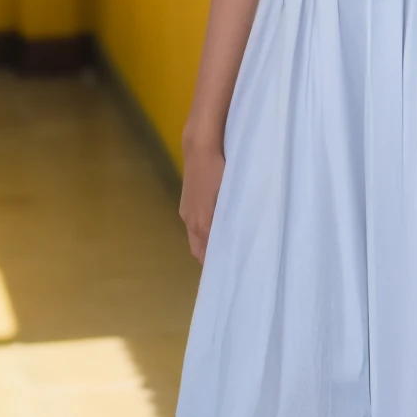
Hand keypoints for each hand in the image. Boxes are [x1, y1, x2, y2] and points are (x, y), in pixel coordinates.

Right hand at [179, 138, 224, 263]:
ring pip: (195, 234)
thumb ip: (226, 222)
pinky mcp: (187, 200)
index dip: (213, 262)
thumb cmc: (215, 173)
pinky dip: (203, 228)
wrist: (199, 148)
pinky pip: (194, 222)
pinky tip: (217, 221)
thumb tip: (230, 243)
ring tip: (226, 241)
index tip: (228, 268)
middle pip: (197, 247)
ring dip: (206, 241)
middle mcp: (189, 220)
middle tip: (228, 257)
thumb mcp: (224, 199)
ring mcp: (186, 210)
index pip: (202, 254)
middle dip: (208, 255)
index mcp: (198, 223)